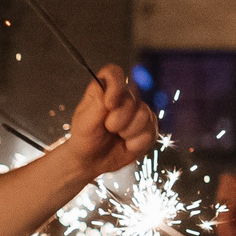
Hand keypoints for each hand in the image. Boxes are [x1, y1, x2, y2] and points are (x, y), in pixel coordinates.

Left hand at [63, 64, 158, 178]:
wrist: (92, 162)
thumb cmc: (85, 140)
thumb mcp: (84, 123)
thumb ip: (96, 105)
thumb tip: (107, 90)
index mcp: (104, 91)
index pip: (114, 73)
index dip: (115, 85)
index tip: (109, 104)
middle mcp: (123, 98)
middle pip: (132, 99)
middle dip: (119, 119)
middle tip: (107, 129)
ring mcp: (138, 112)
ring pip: (144, 115)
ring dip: (127, 132)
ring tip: (117, 137)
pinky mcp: (149, 127)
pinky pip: (150, 132)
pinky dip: (136, 143)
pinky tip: (126, 145)